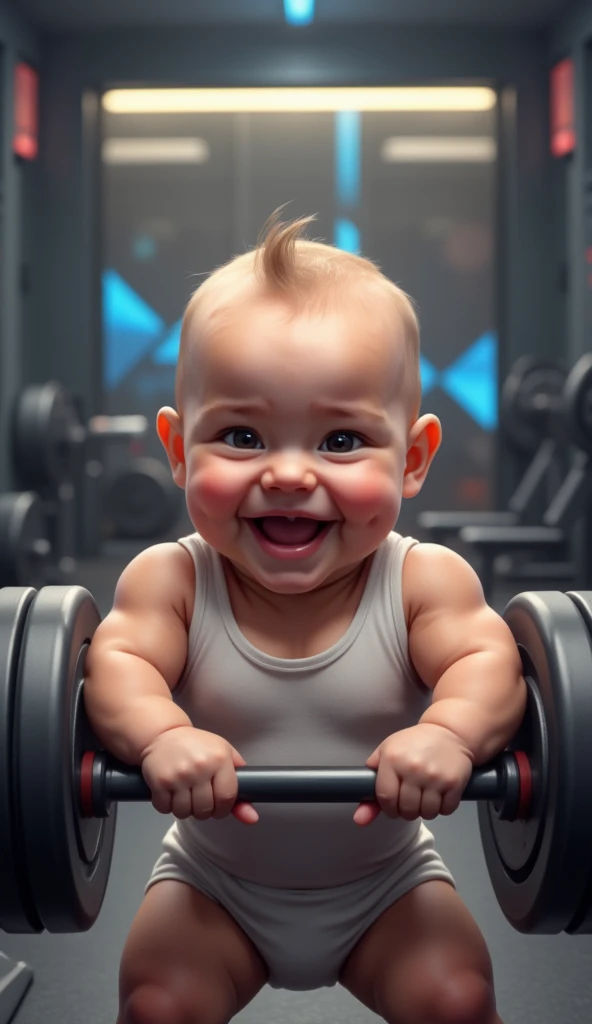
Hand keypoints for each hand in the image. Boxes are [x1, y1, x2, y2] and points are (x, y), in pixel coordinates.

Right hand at [141, 726, 258, 824]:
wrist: (164, 733)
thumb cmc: (197, 745)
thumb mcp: (224, 755)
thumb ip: (241, 786)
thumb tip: (252, 818)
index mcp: (220, 759)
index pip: (226, 798)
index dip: (223, 809)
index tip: (219, 807)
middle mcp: (200, 767)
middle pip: (205, 809)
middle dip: (204, 811)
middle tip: (200, 800)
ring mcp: (179, 775)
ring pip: (185, 812)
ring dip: (185, 810)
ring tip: (185, 796)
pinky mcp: (159, 781)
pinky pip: (165, 809)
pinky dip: (167, 806)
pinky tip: (171, 793)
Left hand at [353, 724, 473, 826]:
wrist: (448, 731)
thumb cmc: (414, 743)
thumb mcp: (387, 753)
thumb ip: (371, 784)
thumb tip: (359, 819)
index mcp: (392, 759)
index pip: (386, 798)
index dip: (388, 808)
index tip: (392, 807)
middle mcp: (413, 768)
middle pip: (407, 810)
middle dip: (407, 811)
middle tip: (410, 801)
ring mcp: (434, 776)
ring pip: (427, 813)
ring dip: (425, 811)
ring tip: (425, 797)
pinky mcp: (454, 782)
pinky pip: (446, 810)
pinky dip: (442, 808)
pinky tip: (440, 795)